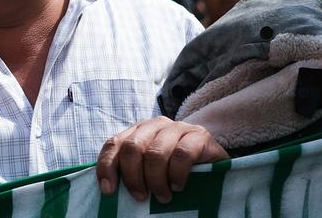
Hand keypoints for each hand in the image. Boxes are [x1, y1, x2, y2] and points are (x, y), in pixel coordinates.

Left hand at [96, 116, 227, 203]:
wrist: (214, 163)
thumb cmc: (176, 171)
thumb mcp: (150, 170)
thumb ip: (133, 171)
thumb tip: (109, 190)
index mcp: (138, 131)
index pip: (114, 144)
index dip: (107, 167)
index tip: (109, 191)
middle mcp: (155, 125)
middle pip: (132, 147)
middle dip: (133, 177)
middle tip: (141, 197)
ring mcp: (178, 127)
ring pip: (155, 153)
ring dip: (156, 180)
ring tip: (163, 197)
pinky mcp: (199, 136)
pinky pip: (182, 155)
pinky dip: (176, 175)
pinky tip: (178, 187)